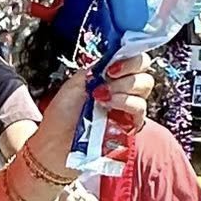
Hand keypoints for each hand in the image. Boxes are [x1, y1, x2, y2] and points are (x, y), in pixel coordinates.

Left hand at [32, 55, 154, 169]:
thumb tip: (114, 59)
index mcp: (112, 78)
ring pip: (144, 87)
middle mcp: (124, 91)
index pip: (136, 60)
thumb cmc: (62, 115)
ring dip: (123, 88)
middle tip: (106, 80)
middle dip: (127, 71)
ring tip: (101, 97)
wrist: (56, 142)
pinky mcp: (131, 124)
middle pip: (144, 71)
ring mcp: (129, 108)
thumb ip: (96, 69)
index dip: (130, 59)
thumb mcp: (74, 84)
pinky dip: (125, 103)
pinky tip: (107, 106)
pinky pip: (140, 109)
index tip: (111, 67)